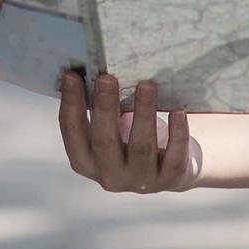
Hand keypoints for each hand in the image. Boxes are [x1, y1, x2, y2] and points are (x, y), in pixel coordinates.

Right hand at [58, 71, 202, 192]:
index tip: (71, 75)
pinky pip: (174, 157)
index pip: (73, 133)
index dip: (70, 104)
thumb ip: (99, 108)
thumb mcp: (111, 128)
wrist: (171, 167)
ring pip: (142, 147)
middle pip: (105, 141)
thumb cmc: (131, 137)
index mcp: (86, 161)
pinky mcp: (171, 179)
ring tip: (147, 85)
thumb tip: (91, 67)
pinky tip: (178, 111)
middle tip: (107, 78)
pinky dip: (177, 133)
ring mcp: (141, 181)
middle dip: (105, 107)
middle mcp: (110, 176)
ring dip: (144, 113)